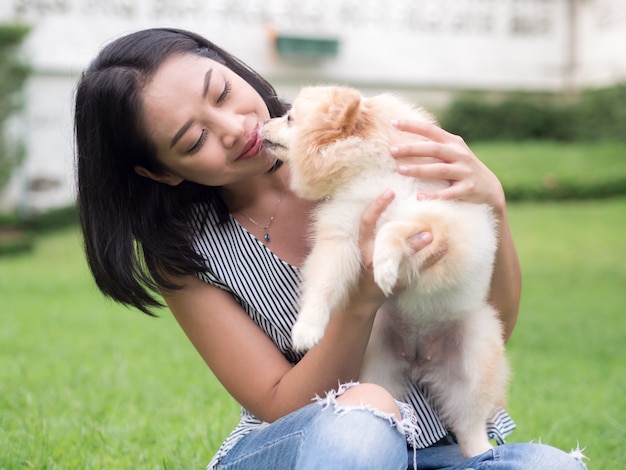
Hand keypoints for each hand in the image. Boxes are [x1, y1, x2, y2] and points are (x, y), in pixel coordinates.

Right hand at [357, 190, 433, 300]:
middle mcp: (373, 256)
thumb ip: (380, 229)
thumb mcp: (370, 245)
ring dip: (418, 245)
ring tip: (431, 235)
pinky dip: (433, 258)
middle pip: (385, 240)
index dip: (377, 206)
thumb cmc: (370, 263)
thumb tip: (399, 203)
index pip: (366, 222)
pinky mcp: (399, 282)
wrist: (366, 296)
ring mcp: (385, 270)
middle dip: (401, 228)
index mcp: (364, 244)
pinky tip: (445, 248)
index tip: (390, 191)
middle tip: (415, 216)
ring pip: (403, 256)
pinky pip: (418, 269)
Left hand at [390, 120, 505, 211]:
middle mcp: (459, 154)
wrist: (489, 189)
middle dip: (411, 149)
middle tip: (391, 151)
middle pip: (433, 149)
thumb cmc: (462, 169)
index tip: (392, 123)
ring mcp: (465, 171)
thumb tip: (403, 142)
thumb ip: (434, 146)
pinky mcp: (468, 189)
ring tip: (400, 170)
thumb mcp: (452, 153)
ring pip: (439, 169)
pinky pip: (449, 192)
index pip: (430, 130)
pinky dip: (434, 195)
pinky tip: (419, 197)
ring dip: (419, 170)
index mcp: (452, 142)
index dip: (412, 125)